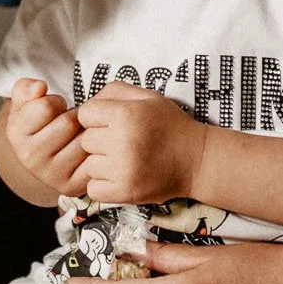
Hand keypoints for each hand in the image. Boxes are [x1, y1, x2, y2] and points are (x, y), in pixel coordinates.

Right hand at [3, 76, 89, 197]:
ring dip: (86, 132)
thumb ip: (27, 88)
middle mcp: (30, 159)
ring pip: (83, 140)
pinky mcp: (72, 186)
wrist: (44, 159)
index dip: (54, 101)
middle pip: (67, 123)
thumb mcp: (25, 103)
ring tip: (77, 135)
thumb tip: (39, 87)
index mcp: (16, 135)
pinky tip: (86, 151)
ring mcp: (51, 175)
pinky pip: (93, 159)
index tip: (53, 109)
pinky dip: (95, 151)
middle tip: (69, 123)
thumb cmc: (38, 125)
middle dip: (73, 116)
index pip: (45, 106)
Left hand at [75, 84, 206, 205]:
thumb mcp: (147, 97)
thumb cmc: (170, 126)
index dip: (97, 118)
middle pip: (85, 141)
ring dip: (102, 164)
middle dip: (100, 141)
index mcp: (126, 114)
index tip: (113, 123)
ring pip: (88, 165)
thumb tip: (84, 104)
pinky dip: (103, 186)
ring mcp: (123, 169)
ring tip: (124, 160)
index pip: (85, 114)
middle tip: (123, 143)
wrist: (197, 160)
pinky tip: (120, 177)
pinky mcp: (126, 191)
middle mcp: (123, 141)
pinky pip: (94, 189)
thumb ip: (114, 91)